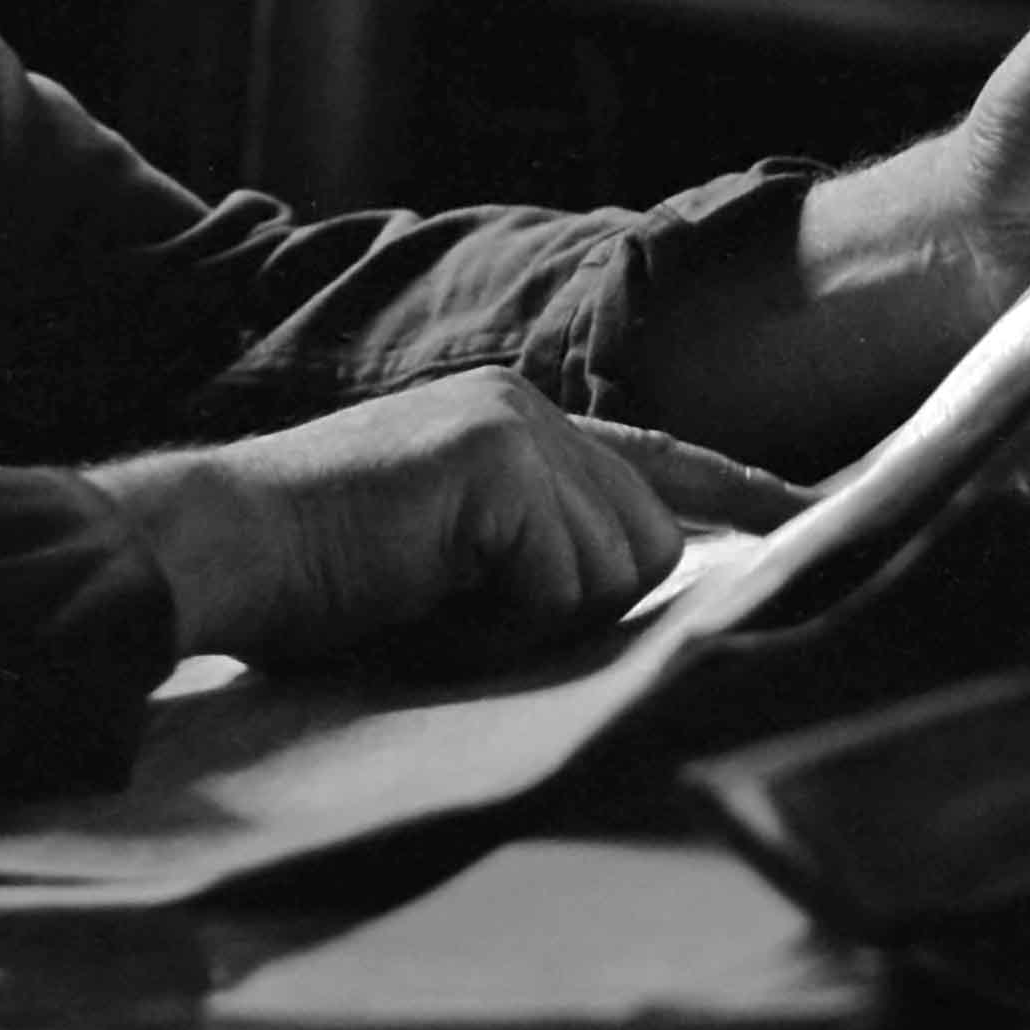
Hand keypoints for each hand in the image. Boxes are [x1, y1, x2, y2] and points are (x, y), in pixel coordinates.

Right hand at [82, 368, 808, 666]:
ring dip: (533, 624)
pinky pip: (562, 585)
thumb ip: (539, 563)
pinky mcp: (498, 464)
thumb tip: (645, 605)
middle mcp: (525, 405)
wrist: (216, 553)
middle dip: (576, 612)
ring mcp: (515, 425)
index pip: (659, 461)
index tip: (813, 518)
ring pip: (617, 571)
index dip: (741, 496)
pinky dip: (499, 623)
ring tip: (432, 609)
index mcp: (513, 420)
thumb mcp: (449, 567)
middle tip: (457, 620)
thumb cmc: (313, 587)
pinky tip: (423, 600)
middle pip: (650, 543)